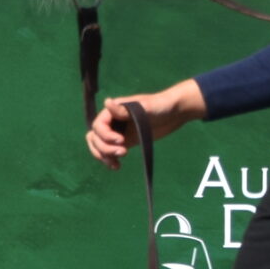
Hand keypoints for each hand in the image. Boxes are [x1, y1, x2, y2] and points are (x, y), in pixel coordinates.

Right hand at [85, 80, 204, 168]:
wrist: (174, 112)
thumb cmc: (160, 105)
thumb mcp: (144, 107)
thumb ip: (125, 109)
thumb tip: (106, 102)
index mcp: (114, 110)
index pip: (98, 125)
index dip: (106, 135)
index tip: (121, 141)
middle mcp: (112, 121)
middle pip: (95, 137)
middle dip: (105, 147)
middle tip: (123, 152)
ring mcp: (117, 132)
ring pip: (98, 145)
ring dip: (103, 155)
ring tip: (116, 164)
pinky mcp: (125, 141)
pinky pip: (109, 151)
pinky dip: (109, 159)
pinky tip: (117, 166)